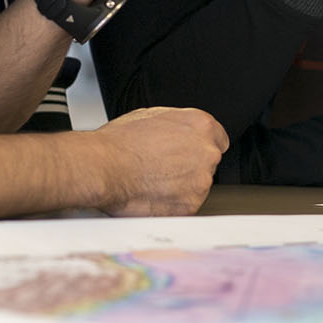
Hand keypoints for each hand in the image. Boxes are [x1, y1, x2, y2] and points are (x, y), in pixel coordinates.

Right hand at [92, 107, 228, 216]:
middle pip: (208, 164)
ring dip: (181, 188)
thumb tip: (180, 131)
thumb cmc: (120, 142)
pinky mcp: (189, 206)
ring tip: (152, 181)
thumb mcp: (153, 116)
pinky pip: (185, 207)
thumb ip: (178, 124)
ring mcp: (200, 181)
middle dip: (190, 168)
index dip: (200, 148)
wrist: (103, 167)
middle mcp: (207, 153)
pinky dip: (172, 205)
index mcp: (201, 125)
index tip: (189, 154)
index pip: (219, 139)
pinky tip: (152, 195)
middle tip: (163, 168)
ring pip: (198, 187)